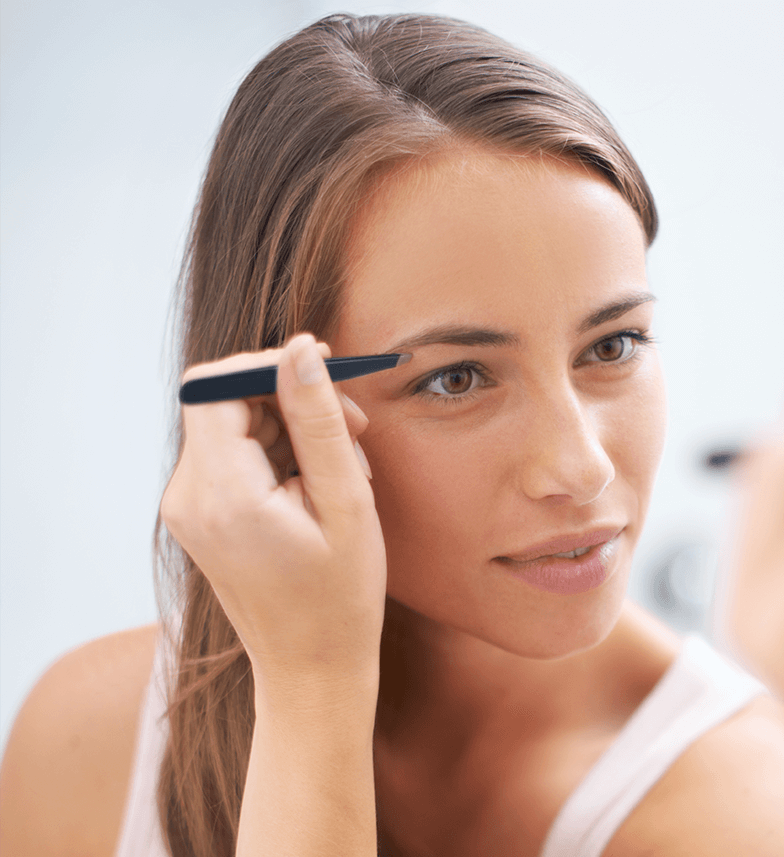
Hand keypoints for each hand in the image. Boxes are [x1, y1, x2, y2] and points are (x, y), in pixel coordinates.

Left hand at [161, 334, 386, 689]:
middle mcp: (188, 496)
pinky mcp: (199, 515)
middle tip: (355, 429)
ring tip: (344, 470)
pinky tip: (319, 486)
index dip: (268, 365)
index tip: (325, 372)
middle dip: (290, 399)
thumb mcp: (346, 502)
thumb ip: (318, 420)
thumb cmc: (340, 596)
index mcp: (221, 494)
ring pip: (234, 426)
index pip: (217, 387)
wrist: (311, 670)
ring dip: (291, 429)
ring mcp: (188, 508)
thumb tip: (299, 349)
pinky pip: (234, 456)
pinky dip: (277, 454)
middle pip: (226, 402)